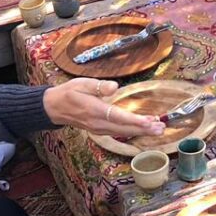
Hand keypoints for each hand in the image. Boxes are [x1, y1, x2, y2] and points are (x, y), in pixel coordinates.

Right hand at [42, 77, 163, 137]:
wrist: (54, 108)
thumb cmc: (68, 93)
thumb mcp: (81, 84)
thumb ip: (98, 85)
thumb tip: (114, 86)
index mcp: (94, 110)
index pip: (118, 117)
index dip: (135, 120)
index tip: (149, 122)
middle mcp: (98, 123)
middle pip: (124, 128)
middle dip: (144, 129)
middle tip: (161, 128)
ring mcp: (99, 128)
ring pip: (123, 131)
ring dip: (141, 130)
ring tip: (158, 128)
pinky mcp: (100, 129)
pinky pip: (119, 131)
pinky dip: (132, 130)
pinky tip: (143, 127)